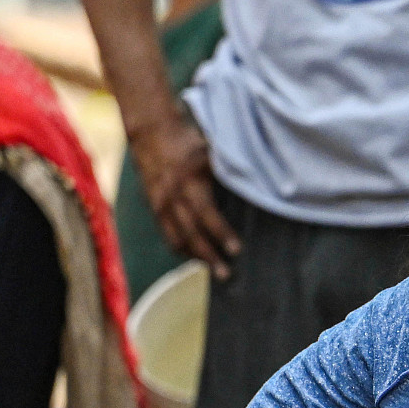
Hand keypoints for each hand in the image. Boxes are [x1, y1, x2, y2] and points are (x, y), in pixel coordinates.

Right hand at [132, 111, 238, 274]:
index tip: (236, 250)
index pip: (206, 214)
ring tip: (215, 270)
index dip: (221, 233)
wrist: (151, 133)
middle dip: (209, 256)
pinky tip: (196, 256)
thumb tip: (258, 186)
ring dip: (196, 257)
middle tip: (226, 274)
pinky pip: (167, 234)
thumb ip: (228, 172)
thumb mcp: (210, 152)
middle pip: (191, 234)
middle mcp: (172, 196)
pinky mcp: (154, 208)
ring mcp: (160, 204)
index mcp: (188, 181)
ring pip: (177, 239)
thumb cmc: (188, 142)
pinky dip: (182, 248)